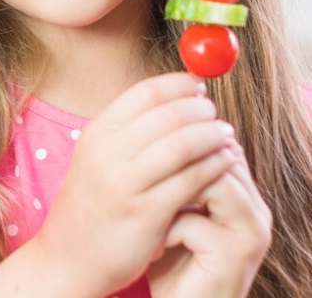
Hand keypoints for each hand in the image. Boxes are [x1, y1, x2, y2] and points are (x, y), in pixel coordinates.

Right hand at [33, 73, 238, 295]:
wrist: (69, 256)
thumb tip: (180, 95)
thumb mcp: (99, 158)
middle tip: (217, 117)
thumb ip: (132, 130)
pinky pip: (191, 181)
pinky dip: (215, 167)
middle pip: (169, 115)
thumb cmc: (94, 204)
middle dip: (202, 111)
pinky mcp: (145, 213)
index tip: (200, 88)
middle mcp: (106, 154)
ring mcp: (124, 184)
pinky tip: (224, 165)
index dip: (180, 85)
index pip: (146, 92)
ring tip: (226, 138)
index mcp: (96, 133)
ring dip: (213, 136)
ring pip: (183, 145)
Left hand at [148, 143, 271, 297]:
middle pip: (216, 157)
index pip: (216, 144)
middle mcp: (254, 209)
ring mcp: (249, 232)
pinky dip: (164, 231)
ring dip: (168, 194)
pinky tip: (152, 249)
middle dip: (172, 166)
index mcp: (242, 194)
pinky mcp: (234, 256)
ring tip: (146, 215)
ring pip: (210, 182)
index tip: (142, 154)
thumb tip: (148, 131)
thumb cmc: (171, 263)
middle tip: (139, 181)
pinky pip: (192, 222)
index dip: (178, 143)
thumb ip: (176, 178)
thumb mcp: (172, 213)